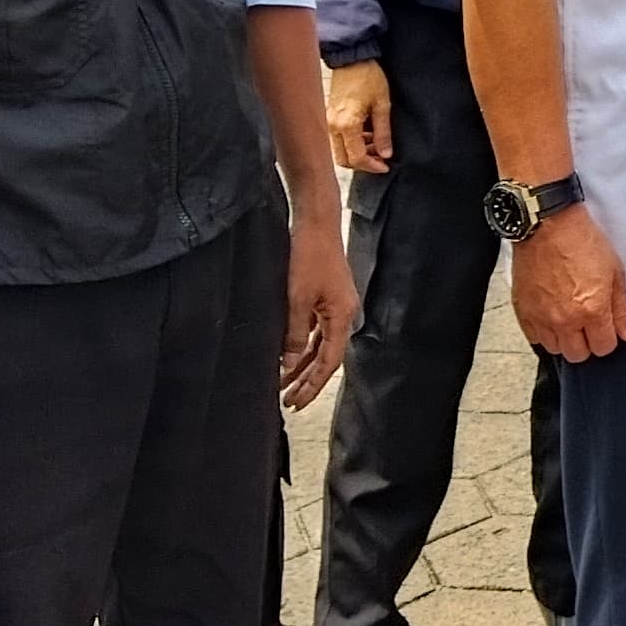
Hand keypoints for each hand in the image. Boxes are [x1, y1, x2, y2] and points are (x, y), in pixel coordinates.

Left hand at [281, 213, 354, 407]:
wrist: (315, 223)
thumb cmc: (309, 255)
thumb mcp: (297, 298)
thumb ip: (292, 333)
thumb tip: (287, 364)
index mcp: (342, 316)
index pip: (329, 362)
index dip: (313, 385)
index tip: (297, 402)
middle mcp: (342, 314)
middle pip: (325, 357)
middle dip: (307, 380)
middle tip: (288, 402)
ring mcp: (334, 305)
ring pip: (318, 345)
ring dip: (302, 365)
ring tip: (283, 384)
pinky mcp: (324, 297)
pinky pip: (314, 330)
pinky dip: (301, 345)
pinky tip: (287, 356)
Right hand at [326, 60, 392, 172]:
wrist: (352, 59)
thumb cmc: (368, 77)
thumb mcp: (382, 105)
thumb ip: (383, 132)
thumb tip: (386, 154)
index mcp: (346, 124)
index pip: (356, 158)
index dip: (372, 166)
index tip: (385, 166)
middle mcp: (333, 126)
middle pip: (343, 160)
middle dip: (363, 163)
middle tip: (380, 158)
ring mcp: (328, 122)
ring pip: (339, 151)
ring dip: (357, 153)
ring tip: (376, 145)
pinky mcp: (328, 117)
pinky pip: (337, 139)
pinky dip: (351, 143)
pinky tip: (366, 135)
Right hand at [512, 202, 625, 360]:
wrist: (548, 225)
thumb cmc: (582, 241)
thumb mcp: (615, 271)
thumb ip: (621, 309)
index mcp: (592, 311)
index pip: (604, 347)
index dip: (609, 338)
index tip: (607, 327)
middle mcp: (565, 320)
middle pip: (578, 355)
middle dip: (588, 344)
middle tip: (589, 324)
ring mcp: (541, 317)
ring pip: (555, 349)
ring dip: (565, 339)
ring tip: (569, 318)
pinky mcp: (523, 310)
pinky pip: (534, 337)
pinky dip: (543, 331)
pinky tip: (551, 315)